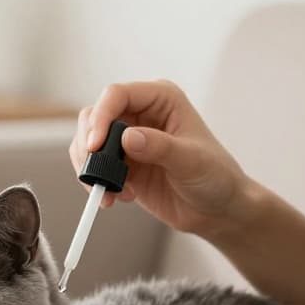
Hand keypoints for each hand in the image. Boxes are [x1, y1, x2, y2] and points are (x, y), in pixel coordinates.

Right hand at [71, 81, 258, 237]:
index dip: (101, 117)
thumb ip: (160, 147)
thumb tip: (128, 138)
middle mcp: (141, 114)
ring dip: (90, 168)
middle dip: (89, 145)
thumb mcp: (192, 161)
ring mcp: (128, 139)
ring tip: (111, 192)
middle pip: (94, 116)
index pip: (117, 95)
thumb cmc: (216, 178)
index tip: (95, 146)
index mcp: (161, 99)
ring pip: (88, 141)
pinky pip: (94, 167)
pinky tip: (115, 198)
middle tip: (96, 173)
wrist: (217, 209)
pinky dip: (95, 183)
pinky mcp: (121, 164)